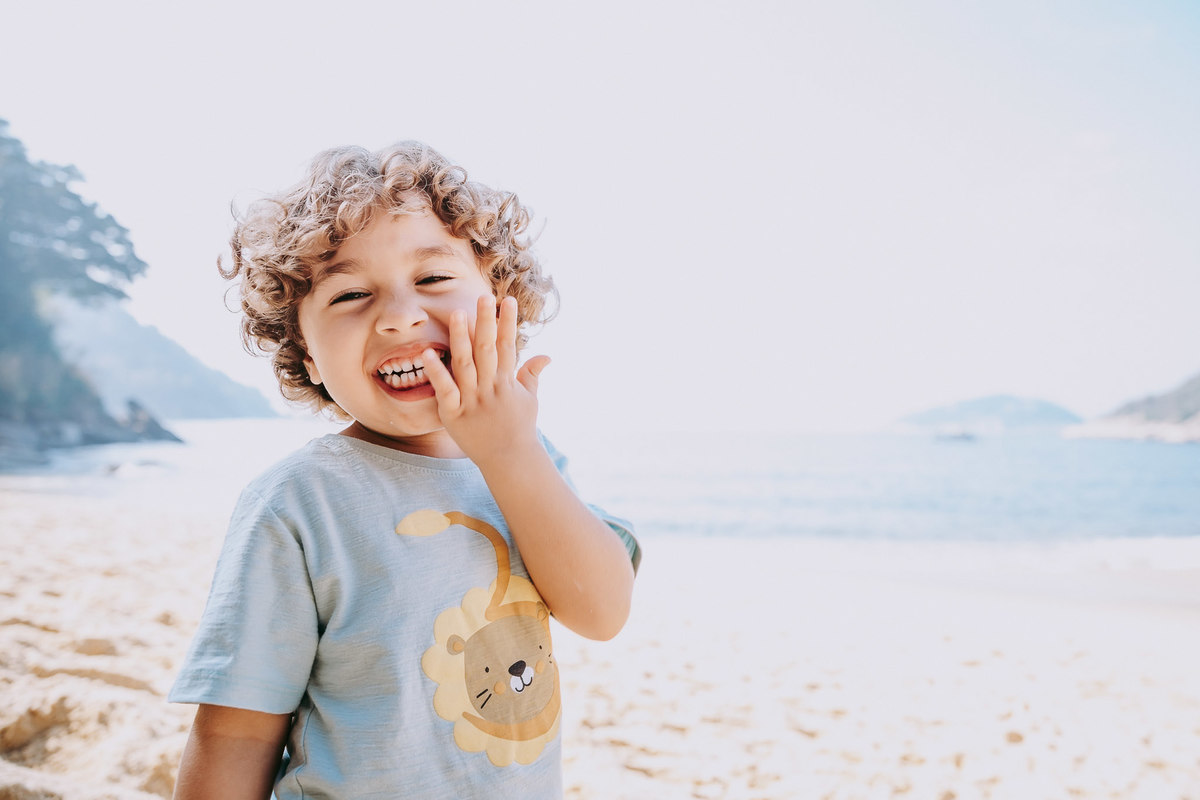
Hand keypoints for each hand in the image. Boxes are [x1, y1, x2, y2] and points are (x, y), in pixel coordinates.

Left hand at [423, 294, 549, 464]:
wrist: (509, 460)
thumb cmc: (518, 428)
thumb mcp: (529, 399)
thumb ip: (532, 374)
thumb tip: (546, 355)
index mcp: (508, 382)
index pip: (508, 346)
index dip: (507, 323)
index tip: (506, 300)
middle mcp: (491, 388)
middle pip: (487, 350)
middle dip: (486, 322)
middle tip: (483, 297)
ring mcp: (473, 400)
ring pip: (465, 364)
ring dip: (461, 338)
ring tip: (457, 314)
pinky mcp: (454, 414)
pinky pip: (445, 390)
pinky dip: (436, 372)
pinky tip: (426, 354)